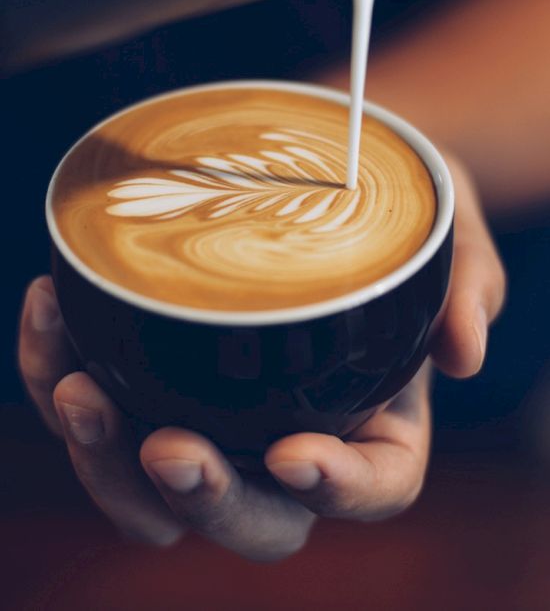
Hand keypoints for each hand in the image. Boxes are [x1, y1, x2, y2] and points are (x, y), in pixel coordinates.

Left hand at [18, 155, 504, 560]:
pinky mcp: (155, 373)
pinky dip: (58, 370)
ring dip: (104, 458)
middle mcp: (293, 434)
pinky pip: (101, 402)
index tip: (295, 454)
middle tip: (165, 445)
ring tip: (78, 387)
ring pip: (152, 489)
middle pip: (251, 514)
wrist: (324, 176)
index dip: (336, 489)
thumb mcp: (449, 229)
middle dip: (203, 495)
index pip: (373, 486)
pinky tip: (50, 306)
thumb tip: (466, 350)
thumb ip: (467, 284)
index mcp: (376, 421)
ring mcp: (219, 414)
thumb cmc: (393, 214)